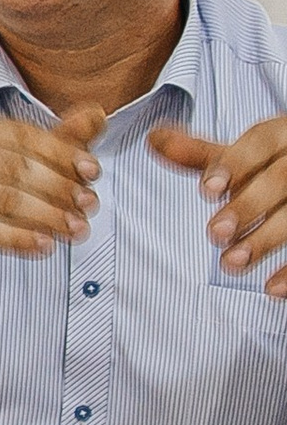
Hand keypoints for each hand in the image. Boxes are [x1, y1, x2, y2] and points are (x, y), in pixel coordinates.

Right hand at [0, 108, 102, 287]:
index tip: (94, 171)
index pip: (21, 135)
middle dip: (60, 187)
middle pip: (15, 167)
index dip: (62, 152)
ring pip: (5, 200)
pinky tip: (45, 246)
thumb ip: (56, 142)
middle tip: (91, 204)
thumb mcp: (18, 168)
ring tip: (77, 229)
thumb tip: (98, 113)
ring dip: (49, 216)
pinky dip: (21, 239)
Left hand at [151, 115, 286, 297]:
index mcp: (284, 136)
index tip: (206, 190)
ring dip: (267, 240)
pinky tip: (273, 288)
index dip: (234, 165)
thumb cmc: (279, 165)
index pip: (260, 143)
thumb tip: (151, 138)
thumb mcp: (250, 157)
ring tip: (231, 265)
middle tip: (213, 235)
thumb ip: (206, 156)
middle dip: (248, 206)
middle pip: (282, 179)